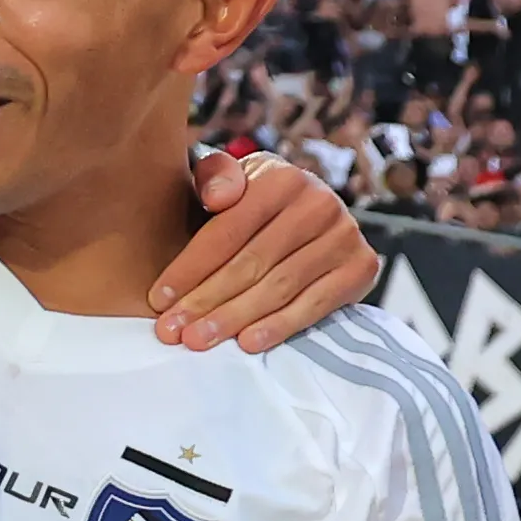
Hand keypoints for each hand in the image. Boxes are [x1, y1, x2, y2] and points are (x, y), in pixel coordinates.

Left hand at [152, 152, 382, 352]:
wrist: (312, 218)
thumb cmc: (255, 207)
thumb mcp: (233, 182)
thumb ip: (216, 178)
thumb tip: (218, 197)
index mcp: (281, 176)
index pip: (227, 231)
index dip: (189, 267)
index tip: (158, 299)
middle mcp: (319, 202)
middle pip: (250, 263)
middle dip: (205, 300)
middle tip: (172, 331)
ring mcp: (344, 235)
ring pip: (278, 287)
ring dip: (234, 318)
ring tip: (198, 341)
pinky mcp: (362, 266)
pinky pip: (315, 304)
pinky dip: (280, 326)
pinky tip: (248, 343)